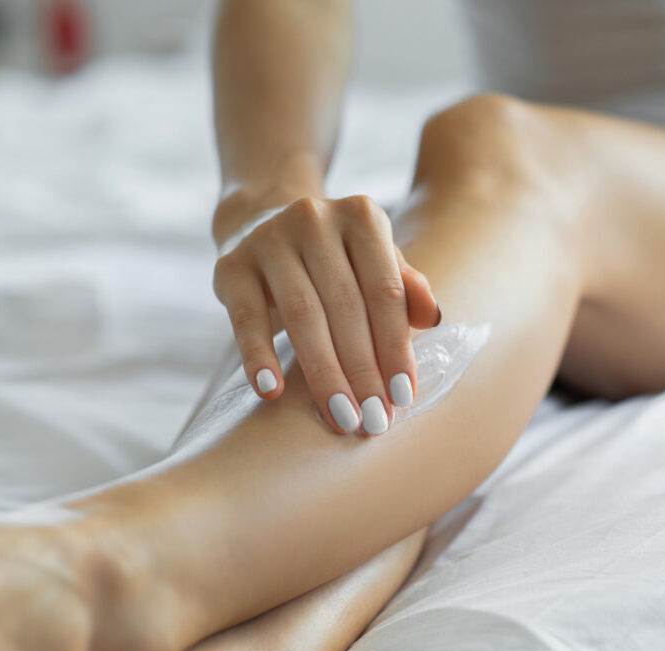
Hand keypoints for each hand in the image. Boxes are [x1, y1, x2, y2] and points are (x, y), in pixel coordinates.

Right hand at [212, 195, 440, 435]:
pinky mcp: (231, 265)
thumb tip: (433, 318)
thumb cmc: (338, 257)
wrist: (264, 222)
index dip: (396, 347)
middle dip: (363, 370)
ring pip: (302, 315)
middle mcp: (315, 219)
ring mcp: (269, 238)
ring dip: (324, 374)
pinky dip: (258, 356)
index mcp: (362, 216)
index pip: (385, 292)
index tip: (404, 397)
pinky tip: (272, 392)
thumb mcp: (377, 262)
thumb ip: (406, 287)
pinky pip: (246, 318)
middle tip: (373, 420)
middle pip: (346, 307)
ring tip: (340, 418)